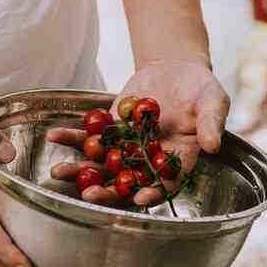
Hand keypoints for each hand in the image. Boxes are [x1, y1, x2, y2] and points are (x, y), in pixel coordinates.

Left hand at [46, 59, 229, 206]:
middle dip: (105, 191)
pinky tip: (54, 136)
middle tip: (88, 195)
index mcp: (177, 161)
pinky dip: (70, 138)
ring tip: (57, 173)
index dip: (152, 192)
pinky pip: (87, 137)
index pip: (164, 184)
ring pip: (100, 166)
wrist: (176, 69)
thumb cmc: (201, 89)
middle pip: (125, 183)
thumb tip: (213, 145)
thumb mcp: (213, 101)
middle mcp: (148, 161)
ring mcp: (125, 147)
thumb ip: (211, 123)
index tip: (139, 197)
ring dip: (78, 171)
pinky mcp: (108, 129)